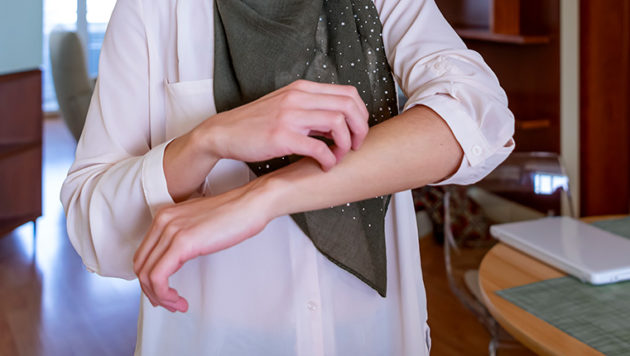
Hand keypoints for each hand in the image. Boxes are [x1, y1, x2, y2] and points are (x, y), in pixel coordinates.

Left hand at [133, 180, 273, 311]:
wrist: (251, 204)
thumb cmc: (234, 215)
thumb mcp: (198, 223)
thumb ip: (182, 236)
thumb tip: (176, 259)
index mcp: (164, 216)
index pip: (143, 254)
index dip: (149, 279)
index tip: (164, 292)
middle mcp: (162, 221)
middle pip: (140, 266)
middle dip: (151, 291)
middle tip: (169, 303)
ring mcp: (170, 231)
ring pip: (147, 275)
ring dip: (159, 297)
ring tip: (177, 304)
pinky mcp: (182, 243)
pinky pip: (159, 277)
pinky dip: (165, 295)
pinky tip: (179, 300)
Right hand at [196, 80, 369, 170]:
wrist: (223, 133)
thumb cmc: (255, 124)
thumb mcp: (286, 105)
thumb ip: (311, 109)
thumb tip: (340, 122)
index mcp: (302, 89)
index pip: (348, 93)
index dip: (361, 114)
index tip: (357, 131)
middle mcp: (298, 98)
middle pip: (349, 106)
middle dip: (360, 129)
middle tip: (356, 146)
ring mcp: (290, 116)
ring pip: (338, 124)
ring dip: (346, 144)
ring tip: (338, 156)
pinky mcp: (282, 137)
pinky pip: (319, 148)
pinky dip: (329, 160)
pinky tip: (324, 165)